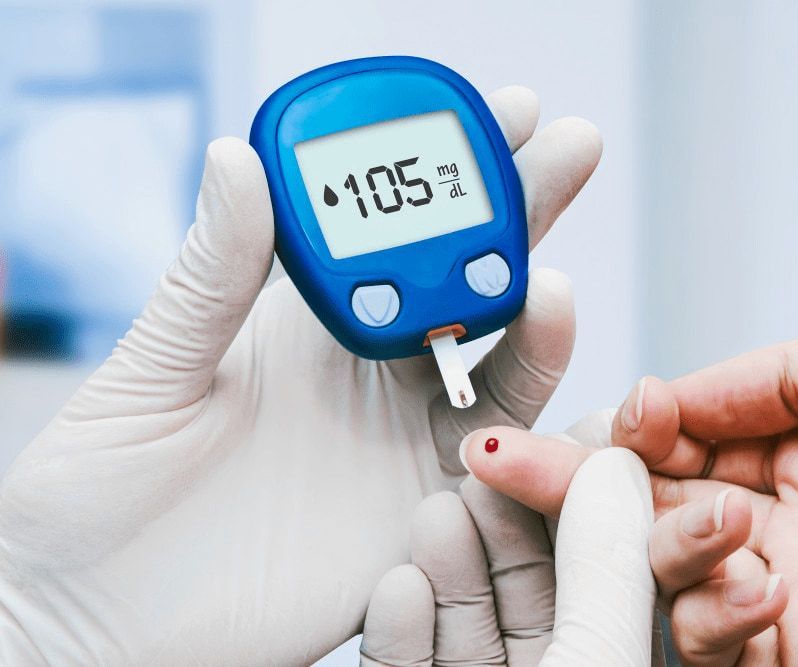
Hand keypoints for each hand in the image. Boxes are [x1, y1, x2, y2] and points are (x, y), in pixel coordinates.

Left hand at [0, 87, 601, 663]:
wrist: (96, 623)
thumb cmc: (93, 499)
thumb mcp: (150, 372)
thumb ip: (210, 275)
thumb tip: (236, 157)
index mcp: (303, 325)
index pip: (393, 232)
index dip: (446, 170)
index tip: (499, 111)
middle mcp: (368, 375)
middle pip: (466, 280)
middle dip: (522, 208)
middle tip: (569, 145)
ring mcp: (402, 442)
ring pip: (499, 363)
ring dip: (534, 312)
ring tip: (547, 274)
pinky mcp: (422, 512)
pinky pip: (497, 456)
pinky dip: (529, 407)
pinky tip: (544, 350)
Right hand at [360, 417, 658, 665]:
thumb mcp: (594, 659)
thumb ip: (604, 566)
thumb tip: (614, 468)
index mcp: (618, 660)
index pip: (611, 569)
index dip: (585, 502)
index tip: (562, 441)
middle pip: (531, 587)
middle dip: (501, 526)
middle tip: (478, 463)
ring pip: (469, 619)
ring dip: (449, 564)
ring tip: (434, 514)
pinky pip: (409, 663)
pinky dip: (403, 627)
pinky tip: (399, 587)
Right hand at [473, 304, 797, 664]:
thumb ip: (765, 375)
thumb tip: (665, 391)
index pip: (678, 442)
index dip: (624, 431)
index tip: (592, 415)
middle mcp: (782, 522)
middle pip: (644, 507)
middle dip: (567, 485)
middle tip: (492, 459)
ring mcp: (790, 593)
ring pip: (664, 577)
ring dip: (658, 541)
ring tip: (719, 514)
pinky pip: (715, 646)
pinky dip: (713, 610)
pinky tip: (755, 570)